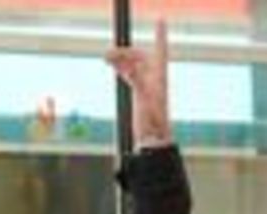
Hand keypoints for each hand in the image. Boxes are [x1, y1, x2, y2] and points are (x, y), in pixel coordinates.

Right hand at [106, 20, 171, 146]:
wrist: (153, 141)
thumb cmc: (152, 122)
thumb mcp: (144, 99)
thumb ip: (138, 80)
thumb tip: (131, 67)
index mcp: (159, 76)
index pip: (160, 49)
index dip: (160, 34)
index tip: (160, 19)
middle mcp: (155, 79)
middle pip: (141, 55)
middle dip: (125, 51)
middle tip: (107, 54)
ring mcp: (148, 86)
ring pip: (134, 64)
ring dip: (121, 59)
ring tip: (106, 58)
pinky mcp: (141, 94)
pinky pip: (131, 75)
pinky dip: (122, 68)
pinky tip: (114, 67)